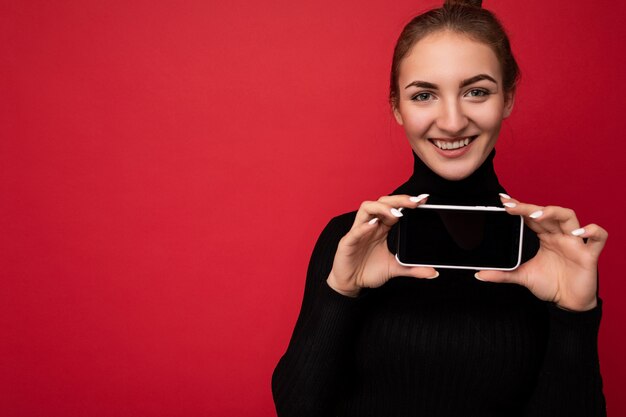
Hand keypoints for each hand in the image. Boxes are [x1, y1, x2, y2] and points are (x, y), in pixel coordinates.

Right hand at [327, 194, 437, 296]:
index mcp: (381, 228)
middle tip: (415, 202)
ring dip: (382, 208)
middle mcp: (370, 226)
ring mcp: (358, 232)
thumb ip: (412, 269)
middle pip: (382, 203)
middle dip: (398, 200)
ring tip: (396, 213)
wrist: (351, 284)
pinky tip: (374, 225)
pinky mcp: (347, 243)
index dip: (406, 202)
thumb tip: (434, 272)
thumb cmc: (368, 271)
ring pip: (367, 208)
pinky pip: (355, 231)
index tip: (423, 200)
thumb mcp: (395, 269)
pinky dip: (364, 227)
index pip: (394, 208)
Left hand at [475, 195, 607, 310]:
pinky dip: (592, 231)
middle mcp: (560, 235)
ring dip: (553, 212)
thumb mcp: (522, 277)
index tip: (503, 201)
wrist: (568, 303)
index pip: (532, 216)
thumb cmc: (550, 285)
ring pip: (570, 217)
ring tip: (537, 215)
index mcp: (546, 237)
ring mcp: (575, 243)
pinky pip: (598, 237)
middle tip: (511, 206)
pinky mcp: (589, 255)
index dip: (520, 207)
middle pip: (547, 213)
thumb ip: (502, 274)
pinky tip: (578, 233)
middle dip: (529, 207)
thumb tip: (479, 274)